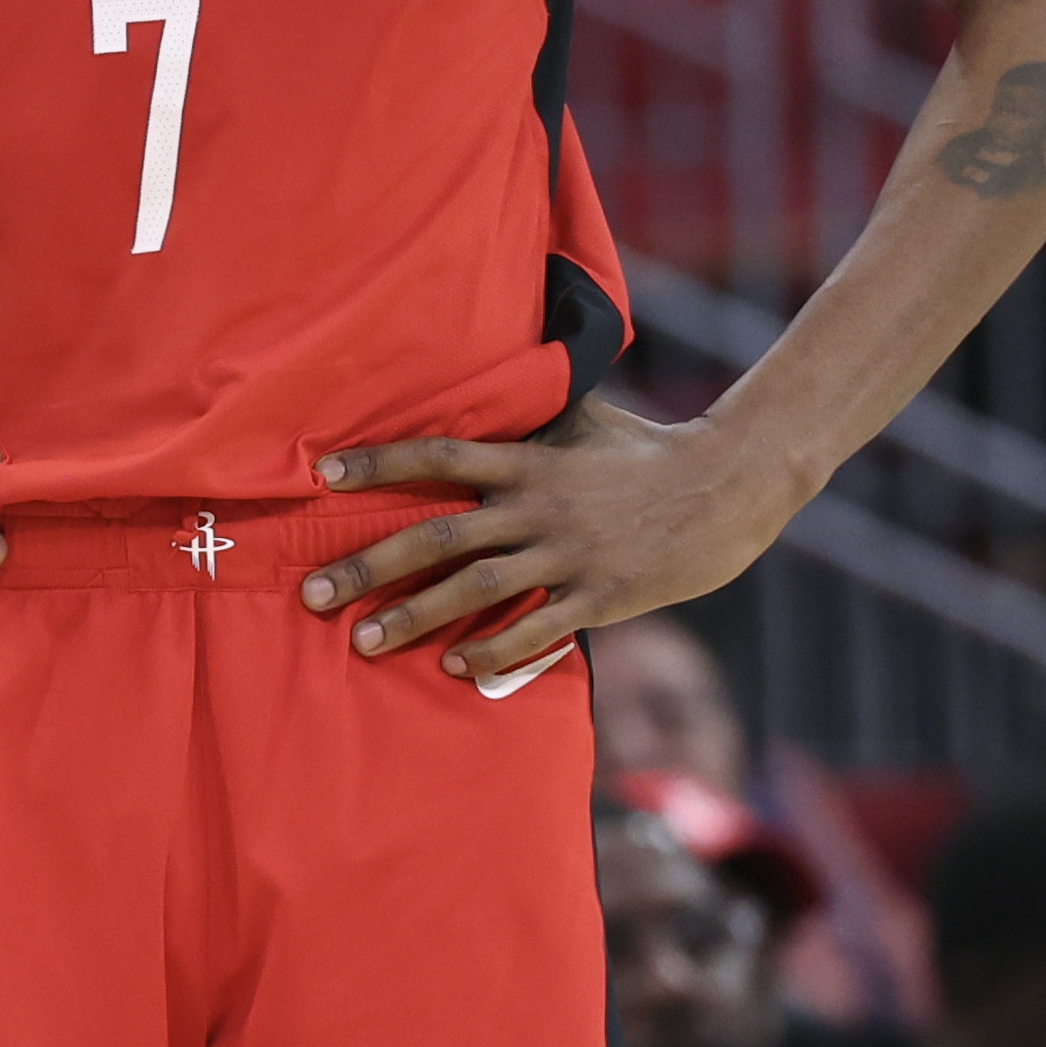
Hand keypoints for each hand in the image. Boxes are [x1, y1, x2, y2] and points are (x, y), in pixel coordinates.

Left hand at [299, 399, 803, 686]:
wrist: (732, 485)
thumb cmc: (651, 451)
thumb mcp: (587, 422)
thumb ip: (535, 415)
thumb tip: (497, 382)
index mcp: (531, 462)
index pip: (441, 456)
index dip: (380, 462)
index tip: (322, 474)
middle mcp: (539, 508)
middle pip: (439, 536)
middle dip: (369, 564)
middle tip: (313, 591)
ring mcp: (569, 554)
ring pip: (476, 588)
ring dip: (414, 616)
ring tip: (361, 640)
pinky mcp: (603, 595)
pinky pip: (537, 627)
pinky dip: (493, 647)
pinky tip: (454, 664)